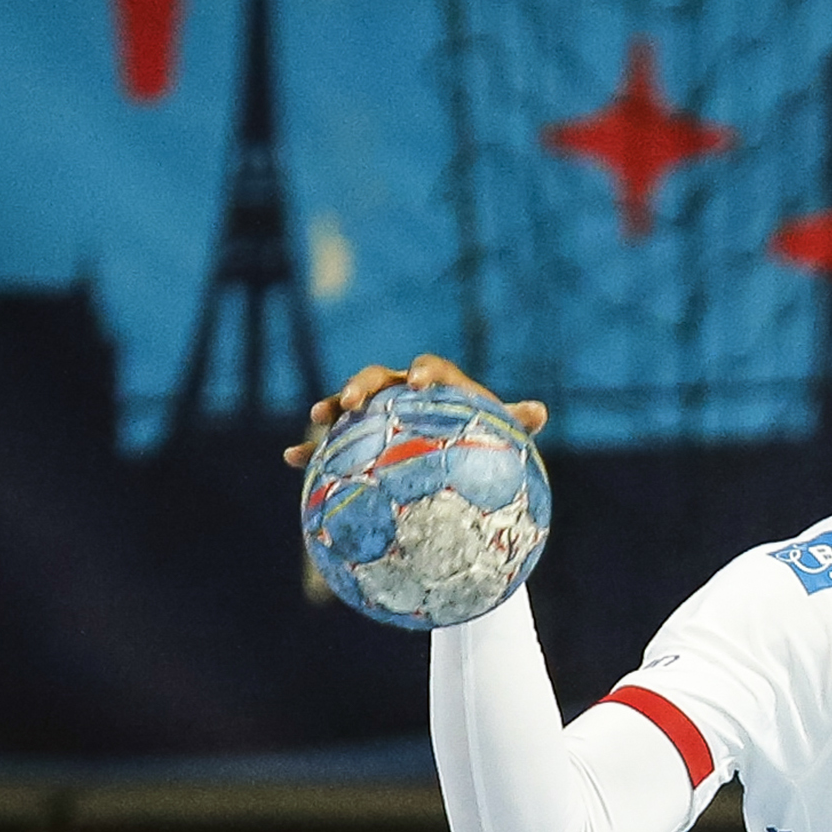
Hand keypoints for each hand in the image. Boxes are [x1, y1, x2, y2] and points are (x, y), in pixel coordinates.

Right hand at [282, 353, 547, 468]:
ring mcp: (374, 415)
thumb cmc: (481, 444)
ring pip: (347, 404)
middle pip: (378, 379)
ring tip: (317, 418)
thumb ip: (513, 422)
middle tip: (353, 400)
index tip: (421, 382)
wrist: (455, 462)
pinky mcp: (355, 438)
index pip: (431, 369)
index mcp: (437, 387)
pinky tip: (291, 459)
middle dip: (363, 385)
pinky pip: (327, 442)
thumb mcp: (498, 436)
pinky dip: (309, 448)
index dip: (425, 372)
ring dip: (330, 406)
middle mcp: (401, 394)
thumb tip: (540, 410)